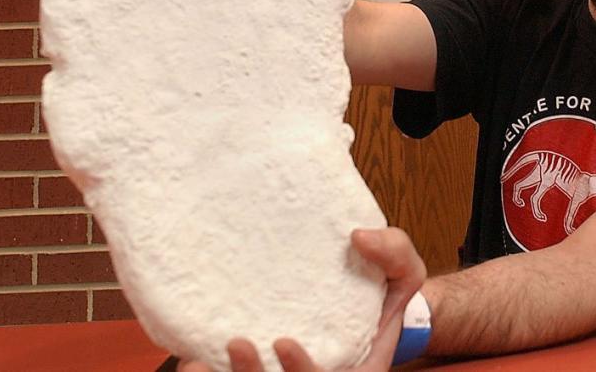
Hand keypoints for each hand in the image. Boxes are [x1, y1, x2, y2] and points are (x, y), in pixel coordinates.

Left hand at [177, 227, 426, 371]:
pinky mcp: (261, 370)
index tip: (284, 341)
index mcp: (354, 370)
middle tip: (237, 343)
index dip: (302, 370)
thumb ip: (393, 255)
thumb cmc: (381, 291)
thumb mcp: (403, 272)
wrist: (364, 298)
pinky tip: (192, 359)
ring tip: (196, 361)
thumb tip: (360, 237)